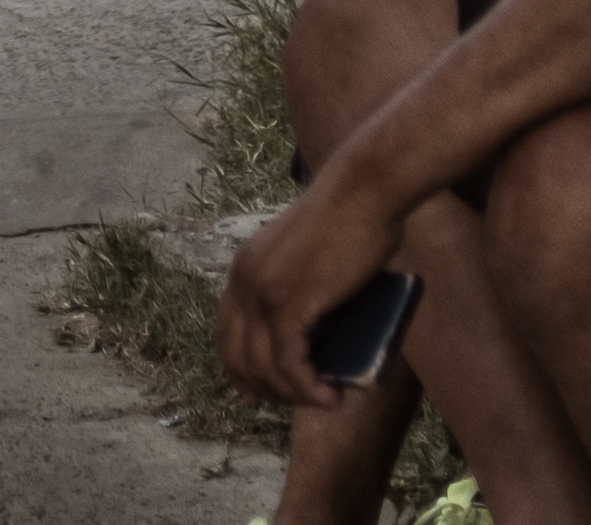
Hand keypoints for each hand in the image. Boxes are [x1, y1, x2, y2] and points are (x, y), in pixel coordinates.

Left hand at [215, 174, 405, 412]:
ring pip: (262, 367)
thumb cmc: (353, 218)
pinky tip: (331, 397)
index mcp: (245, 268)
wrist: (364, 190)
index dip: (242, 369)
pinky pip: (288, 363)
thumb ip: (304, 291)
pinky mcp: (289, 303)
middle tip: (301, 400)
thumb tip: (319, 336)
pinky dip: (308, 387)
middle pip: (237, 356)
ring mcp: (263, 292)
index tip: (264, 392)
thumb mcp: (312, 259)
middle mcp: (244, 281)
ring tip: (325, 399)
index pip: (227, 333)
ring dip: (293, 395)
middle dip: (266, 389)